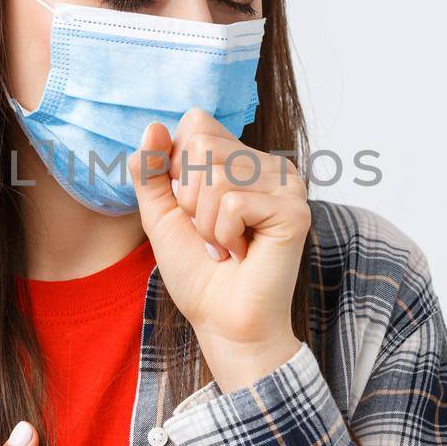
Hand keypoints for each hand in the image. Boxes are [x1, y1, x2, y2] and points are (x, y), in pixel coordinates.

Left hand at [128, 109, 309, 390]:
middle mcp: (270, 164)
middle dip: (189, 197)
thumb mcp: (161, 213)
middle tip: (209, 232)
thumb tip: (153, 125)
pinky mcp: (295, 211)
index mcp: (242, 159)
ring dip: (205, 223)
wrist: (222, 321)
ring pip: (216, 174)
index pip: (197, 123)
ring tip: (224, 246)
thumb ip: (151, 170)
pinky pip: (232, 203)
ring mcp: (287, 185)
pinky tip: (241, 254)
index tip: (190, 208)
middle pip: (202, 144)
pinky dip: (223, 236)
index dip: (177, 166)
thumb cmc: (198, 271)